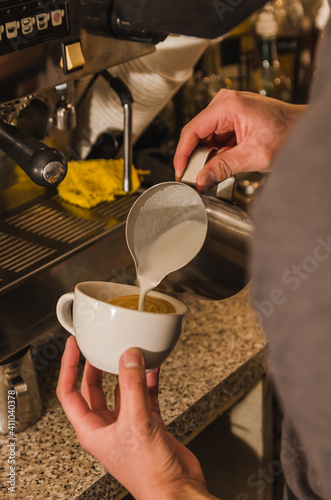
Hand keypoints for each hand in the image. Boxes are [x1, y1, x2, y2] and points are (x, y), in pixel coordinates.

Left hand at [57, 337, 217, 499]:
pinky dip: (148, 379)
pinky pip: (145, 393)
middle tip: (99, 345)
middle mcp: (107, 425)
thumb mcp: (136, 424)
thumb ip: (132, 387)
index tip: (74, 346)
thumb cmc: (149, 474)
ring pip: (121, 389)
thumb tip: (129, 357)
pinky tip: (153, 366)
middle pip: (94, 388)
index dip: (68, 367)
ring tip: (128, 350)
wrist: (176, 490)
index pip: (69, 392)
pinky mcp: (149, 423)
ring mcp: (129, 423)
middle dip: (95, 365)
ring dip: (125, 370)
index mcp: (92, 429)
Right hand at [174, 89, 305, 190]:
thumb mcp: (252, 156)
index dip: (182, 154)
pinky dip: (216, 153)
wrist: (303, 130)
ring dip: (208, 156)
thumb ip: (222, 168)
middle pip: (197, 134)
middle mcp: (225, 103)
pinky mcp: (231, 120)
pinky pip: (215, 139)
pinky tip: (224, 162)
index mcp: (228, 105)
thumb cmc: (287, 133)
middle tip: (199, 177)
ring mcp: (227, 111)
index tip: (180, 172)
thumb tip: (201, 179)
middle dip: (196, 158)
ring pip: (205, 138)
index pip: (192, 130)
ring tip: (218, 170)